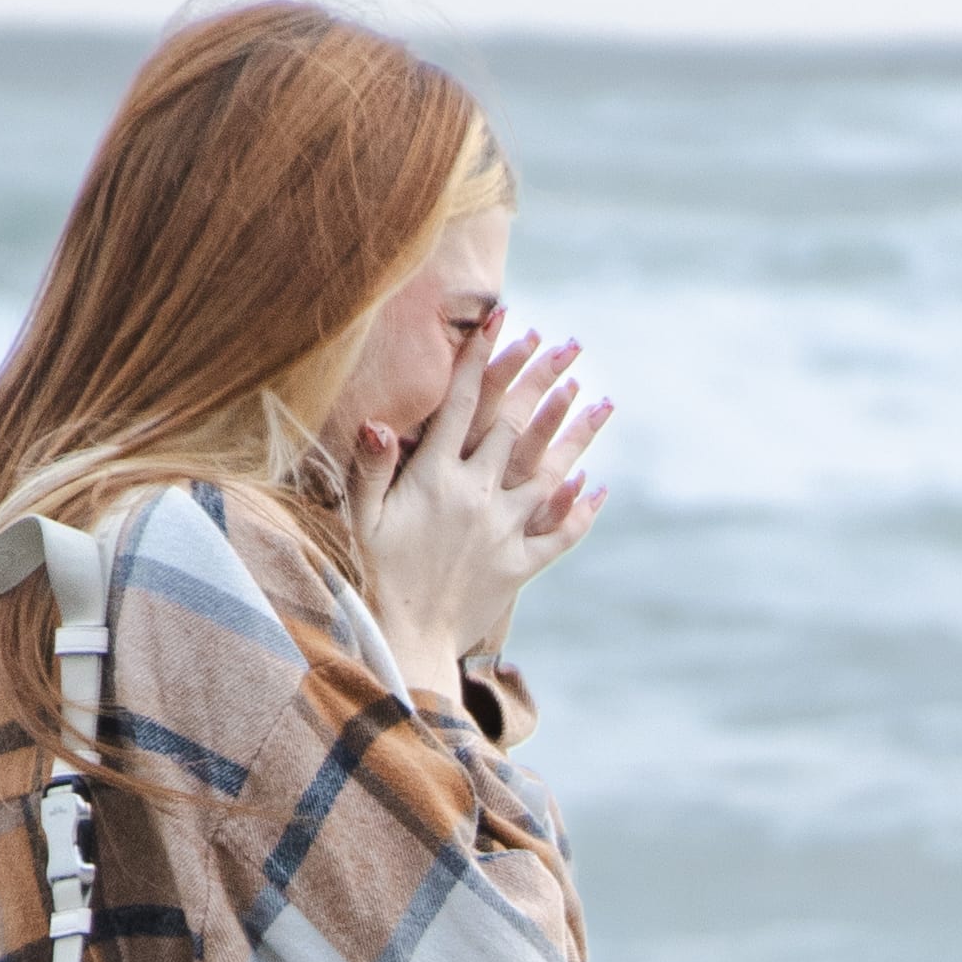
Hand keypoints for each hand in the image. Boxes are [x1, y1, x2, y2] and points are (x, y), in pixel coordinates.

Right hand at [348, 323, 611, 678]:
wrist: (405, 642)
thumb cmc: (372, 578)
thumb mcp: (360, 519)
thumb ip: (371, 467)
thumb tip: (378, 419)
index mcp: (435, 478)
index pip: (465, 403)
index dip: (485, 358)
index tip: (505, 319)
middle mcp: (477, 497)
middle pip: (517, 426)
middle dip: (544, 380)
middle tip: (569, 345)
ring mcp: (504, 531)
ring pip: (551, 473)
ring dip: (577, 435)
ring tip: (602, 401)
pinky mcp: (520, 566)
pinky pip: (560, 535)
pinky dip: (580, 510)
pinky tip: (597, 486)